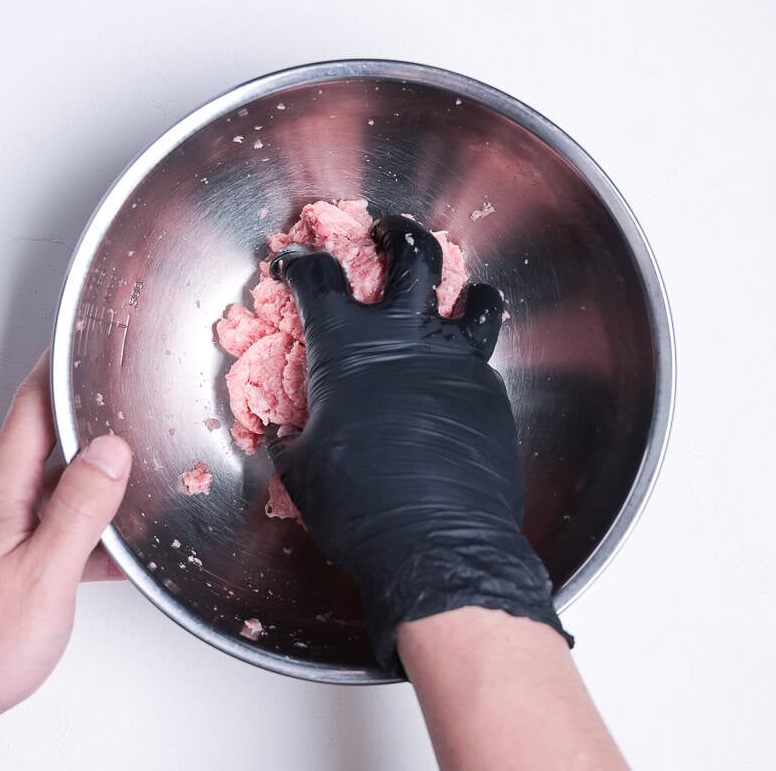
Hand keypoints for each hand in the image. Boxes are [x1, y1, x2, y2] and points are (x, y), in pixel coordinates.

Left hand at [0, 352, 132, 769]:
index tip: (91, 337)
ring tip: (139, 481)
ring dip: (93, 480)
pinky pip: (47, 524)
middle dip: (91, 419)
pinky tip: (110, 549)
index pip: (33, 405)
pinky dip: (82, 527)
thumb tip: (110, 450)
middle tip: (133, 403)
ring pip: (52, 486)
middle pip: (46, 440)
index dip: (63, 366)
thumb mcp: (45, 574)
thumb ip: (80, 508)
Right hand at [267, 215, 569, 669]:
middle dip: (395, 232)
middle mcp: (405, 337)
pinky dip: (471, 350)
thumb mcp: (300, 468)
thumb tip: (285, 428)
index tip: (296, 260)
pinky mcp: (490, 390)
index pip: (319, 278)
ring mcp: (456, 359)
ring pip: (472, 294)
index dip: (301, 261)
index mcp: (346, 347)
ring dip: (461, 283)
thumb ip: (293, 433)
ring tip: (456, 286)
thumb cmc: (357, 508)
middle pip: (408, 254)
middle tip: (388, 231)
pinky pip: (484, 353)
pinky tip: (462, 370)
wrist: (436, 543)